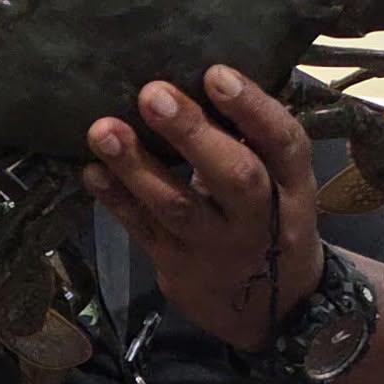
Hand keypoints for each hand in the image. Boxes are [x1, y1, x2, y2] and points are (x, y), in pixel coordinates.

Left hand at [83, 65, 323, 351]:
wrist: (273, 311)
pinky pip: (142, 231)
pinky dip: (116, 200)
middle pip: (235, 177)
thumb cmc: (268, 218)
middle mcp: (260, 219)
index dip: (253, 109)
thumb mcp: (279, 182)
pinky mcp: (177, 268)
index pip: (284, 144)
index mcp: (292, 187)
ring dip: (137, 166)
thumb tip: (197, 72)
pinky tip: (91, 171)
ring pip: (178, 207)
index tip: (215, 73)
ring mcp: (217, 248)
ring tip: (103, 129)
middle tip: (151, 93)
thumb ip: (248, 139)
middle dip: (191, 133)